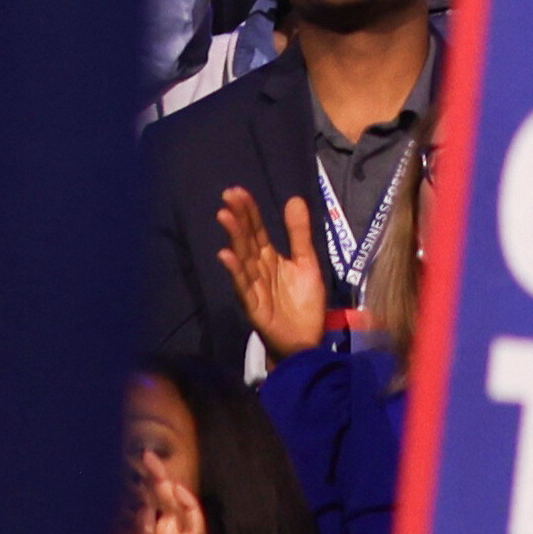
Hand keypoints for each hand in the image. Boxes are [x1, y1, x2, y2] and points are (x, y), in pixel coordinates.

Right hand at [207, 181, 332, 360]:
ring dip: (233, 238)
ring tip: (225, 216)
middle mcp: (259, 270)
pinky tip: (226, 256)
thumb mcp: (307, 263)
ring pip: (242, 258)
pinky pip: (243, 287)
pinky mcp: (254, 306)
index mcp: (270, 259)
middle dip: (238, 218)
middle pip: (247, 240)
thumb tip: (294, 198)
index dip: (249, 211)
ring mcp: (254, 287)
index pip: (256, 230)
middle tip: (228, 196)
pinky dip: (235, 271)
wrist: (306, 342)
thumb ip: (299, 234)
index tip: (238, 191)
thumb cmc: (304, 304)